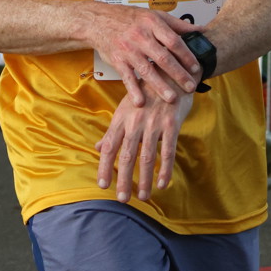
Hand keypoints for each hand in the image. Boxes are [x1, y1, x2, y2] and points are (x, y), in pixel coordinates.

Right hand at [89, 6, 201, 105]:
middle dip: (178, 74)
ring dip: (160, 86)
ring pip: (147, 70)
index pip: (174, 41)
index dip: (186, 56)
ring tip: (172, 99)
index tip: (196, 68)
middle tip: (190, 87)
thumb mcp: (155, 15)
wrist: (100, 21)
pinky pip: (127, 77)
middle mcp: (141, 36)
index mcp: (153, 24)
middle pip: (163, 58)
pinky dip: (133, 90)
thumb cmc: (130, 18)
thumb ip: (178, 24)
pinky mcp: (118, 61)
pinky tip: (141, 102)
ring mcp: (129, 50)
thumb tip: (201, 30)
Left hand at [96, 88, 193, 202]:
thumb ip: (113, 130)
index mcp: (121, 118)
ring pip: (147, 156)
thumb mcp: (126, 108)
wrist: (170, 72)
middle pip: (127, 154)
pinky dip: (165, 169)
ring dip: (144, 179)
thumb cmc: (145, 93)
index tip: (103, 185)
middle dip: (124, 179)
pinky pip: (168, 151)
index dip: (104, 166)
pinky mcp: (171, 123)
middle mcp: (135, 121)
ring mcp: (153, 122)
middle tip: (122, 199)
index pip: (109, 146)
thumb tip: (98, 148)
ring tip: (143, 197)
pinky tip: (163, 183)